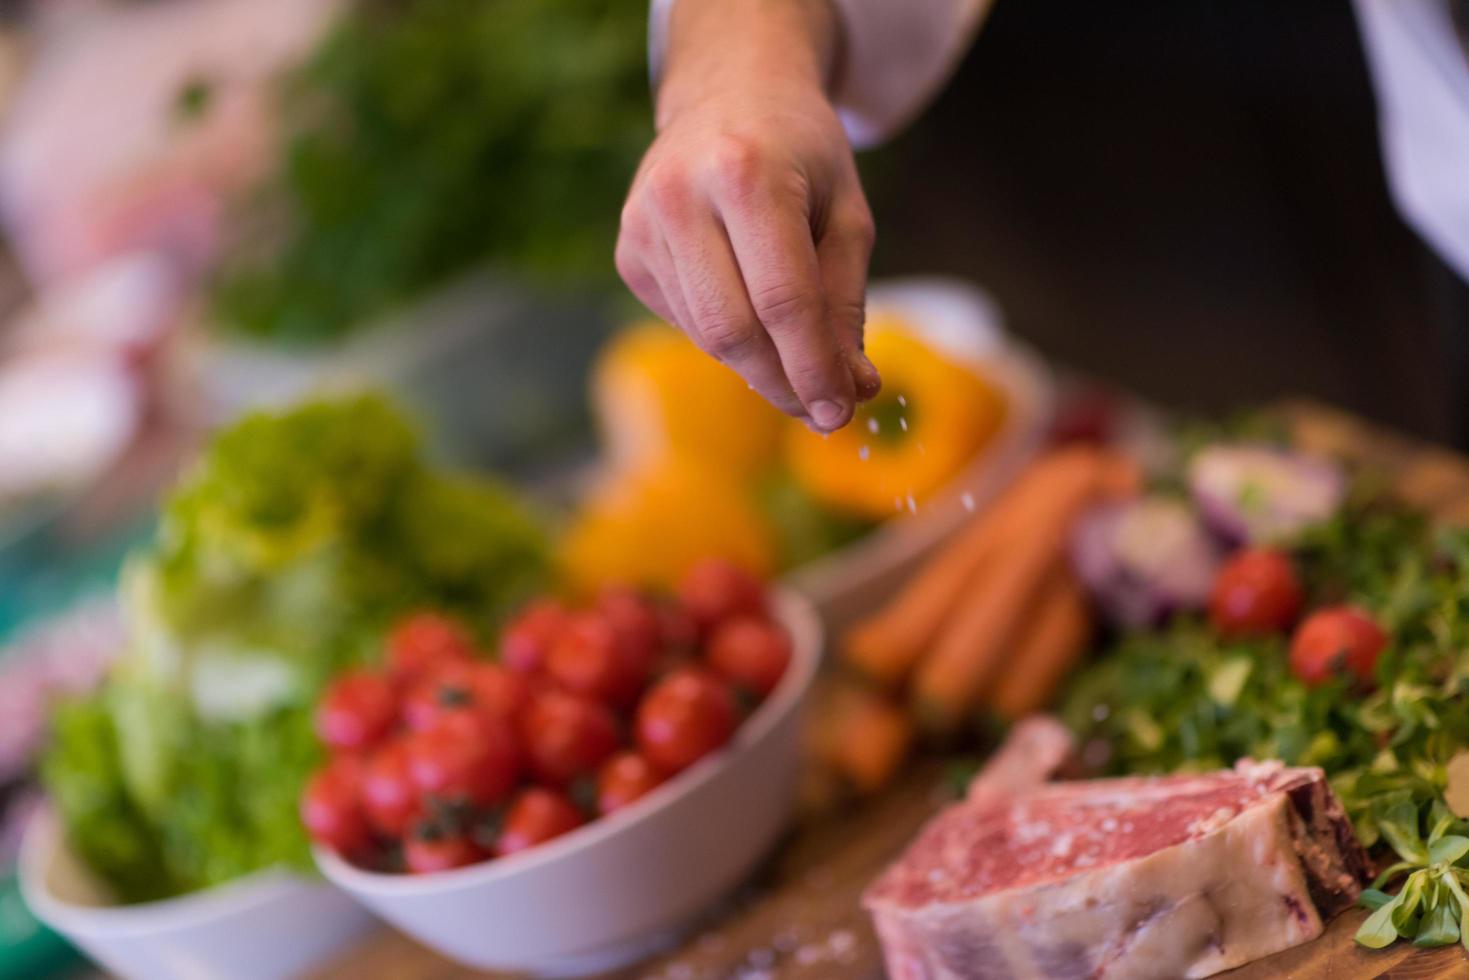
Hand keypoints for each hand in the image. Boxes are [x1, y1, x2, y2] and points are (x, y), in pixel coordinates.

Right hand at [616, 0, 880, 430]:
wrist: (729, 93)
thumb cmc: (802, 154)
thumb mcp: (846, 215)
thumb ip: (845, 304)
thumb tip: (851, 391)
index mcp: (745, 173)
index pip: (783, 301)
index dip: (812, 368)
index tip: (839, 414)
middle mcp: (681, 196)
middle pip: (733, 332)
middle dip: (783, 382)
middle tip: (823, 408)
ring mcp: (643, 225)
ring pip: (707, 337)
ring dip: (760, 365)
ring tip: (799, 355)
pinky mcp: (628, 253)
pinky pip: (686, 323)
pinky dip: (728, 335)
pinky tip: (749, 302)